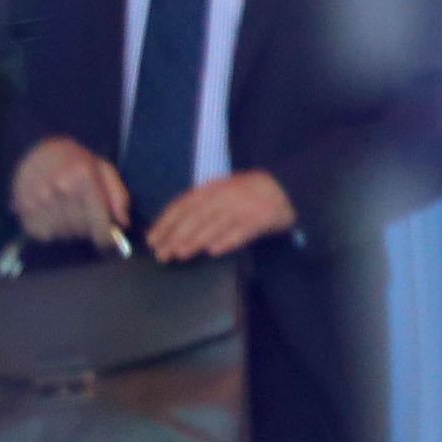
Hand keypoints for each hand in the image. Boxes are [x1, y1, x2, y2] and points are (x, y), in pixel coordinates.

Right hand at [11, 138, 129, 246]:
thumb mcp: (104, 170)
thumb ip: (118, 196)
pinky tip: (51, 215)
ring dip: (68, 230)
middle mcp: (61, 188)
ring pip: (63, 233)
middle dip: (87, 229)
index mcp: (85, 177)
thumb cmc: (77, 162)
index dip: (106, 237)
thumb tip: (122, 223)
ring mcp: (39, 198)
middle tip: (84, 216)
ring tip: (67, 212)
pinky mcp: (23, 206)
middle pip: (81, 230)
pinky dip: (50, 231)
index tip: (106, 241)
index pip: (99, 221)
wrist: (37, 150)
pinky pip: (42, 234)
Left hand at [146, 170, 296, 261]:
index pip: (183, 205)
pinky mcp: (261, 218)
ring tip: (180, 254)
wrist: (288, 187)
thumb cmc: (251, 193)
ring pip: (215, 224)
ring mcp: (244, 206)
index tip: (152, 239)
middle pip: (196, 217)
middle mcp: (226, 195)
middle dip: (175, 236)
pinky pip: (242, 231)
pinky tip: (214, 251)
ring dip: (196, 240)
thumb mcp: (224, 191)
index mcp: (213, 188)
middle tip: (162, 254)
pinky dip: (227, 240)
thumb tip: (175, 226)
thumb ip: (203, 204)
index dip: (166, 222)